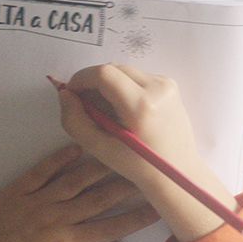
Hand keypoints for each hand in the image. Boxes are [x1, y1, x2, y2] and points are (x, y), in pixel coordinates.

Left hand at [0, 146, 159, 241]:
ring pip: (77, 178)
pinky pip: (43, 169)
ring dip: (102, 165)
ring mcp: (38, 200)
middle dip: (128, 184)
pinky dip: (61, 156)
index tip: (158, 206)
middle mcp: (57, 218)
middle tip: (148, 171)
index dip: (138, 217)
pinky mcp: (19, 188)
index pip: (112, 227)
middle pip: (100, 197)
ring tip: (122, 153)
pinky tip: (79, 146)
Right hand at [56, 64, 237, 241]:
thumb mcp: (100, 149)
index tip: (72, 94)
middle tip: (85, 105)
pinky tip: (123, 110)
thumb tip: (65, 95)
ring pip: (125, 71)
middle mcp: (158, 88)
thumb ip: (75, 121)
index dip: (81, 79)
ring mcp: (167, 85)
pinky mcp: (170, 86)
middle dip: (93, 82)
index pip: (104, 74)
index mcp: (142, 105)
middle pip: (113, 68)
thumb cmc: (140, 167)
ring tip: (105, 111)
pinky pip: (137, 77)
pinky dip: (124, 87)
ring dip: (108, 84)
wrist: (177, 173)